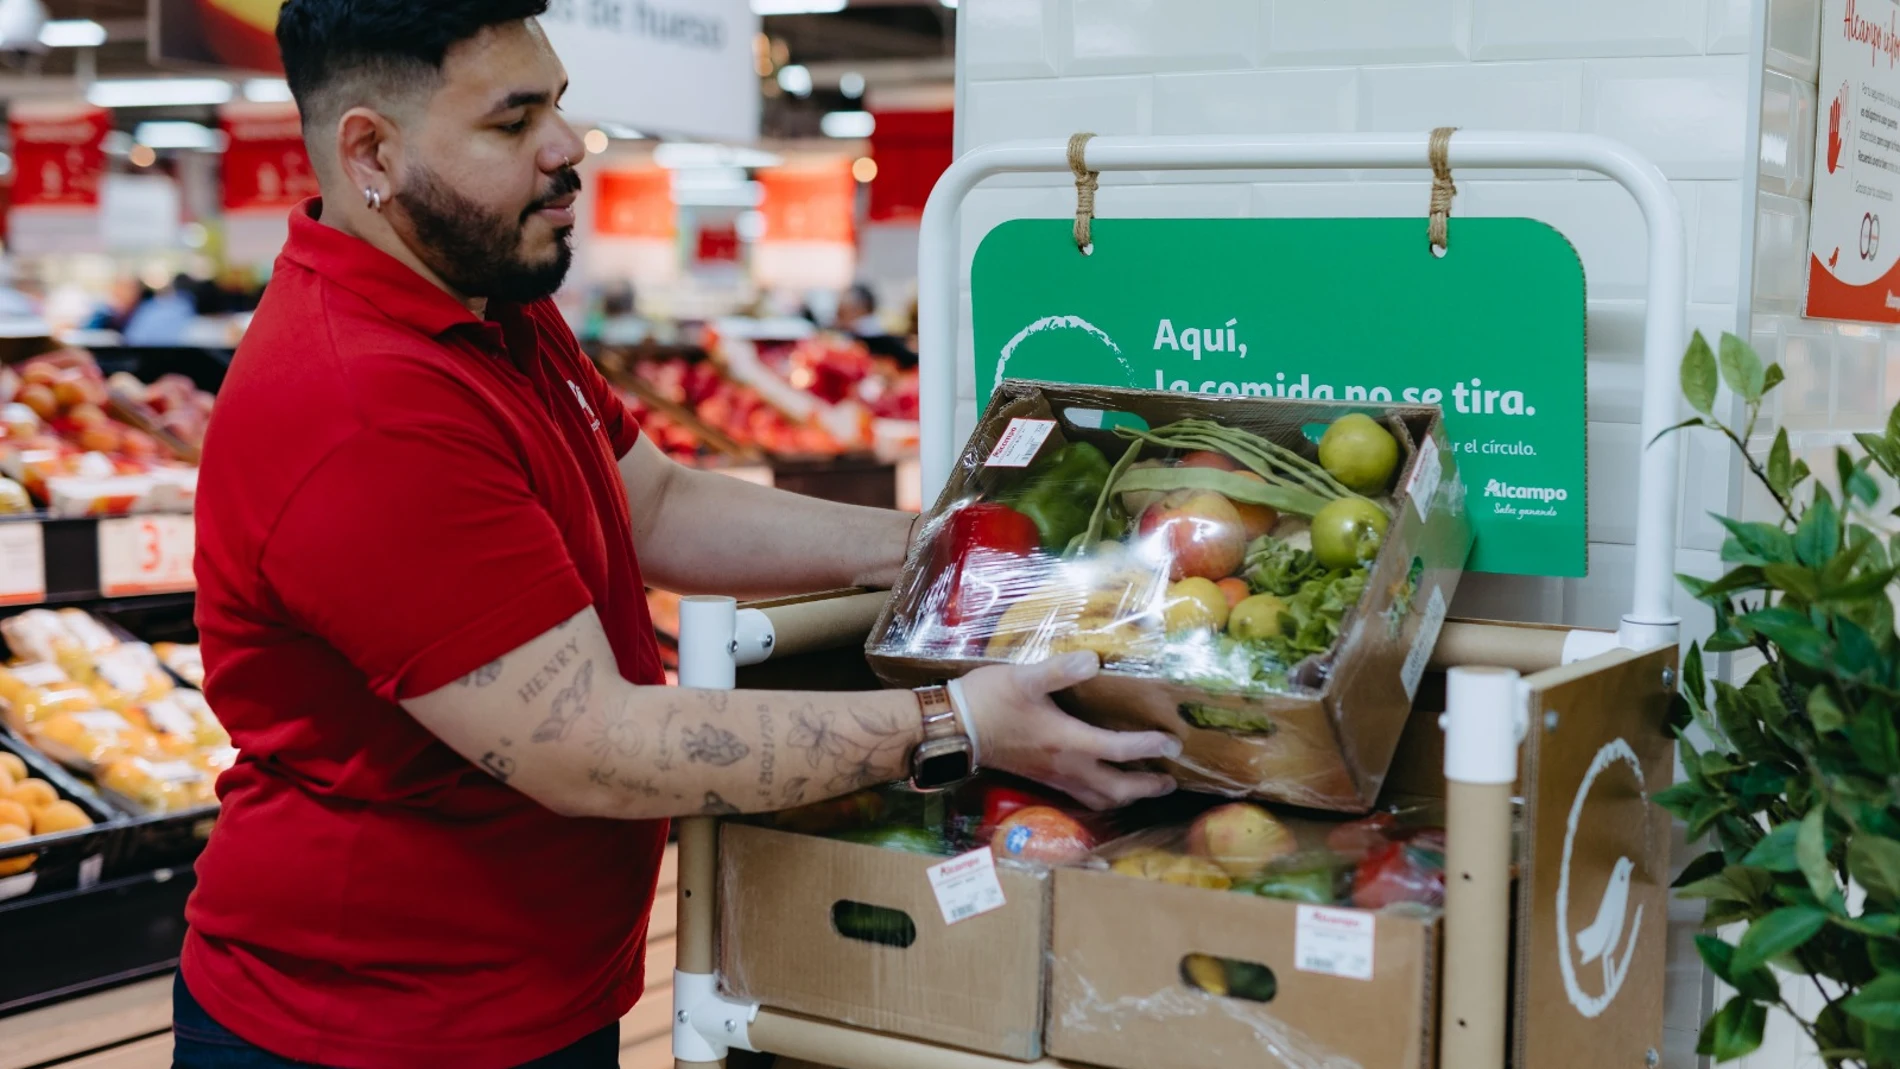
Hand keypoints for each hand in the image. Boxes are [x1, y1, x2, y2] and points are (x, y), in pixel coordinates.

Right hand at [958, 653, 1180, 809]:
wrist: (954, 728)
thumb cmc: (989, 701)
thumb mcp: (1025, 678)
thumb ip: (1061, 670)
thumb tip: (1093, 660)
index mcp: (1067, 741)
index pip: (1119, 749)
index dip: (1149, 747)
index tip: (1174, 743)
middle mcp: (1065, 766)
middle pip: (1116, 788)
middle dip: (1146, 786)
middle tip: (1171, 779)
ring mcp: (1053, 777)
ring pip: (1099, 799)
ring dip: (1126, 796)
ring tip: (1145, 788)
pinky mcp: (1041, 779)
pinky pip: (1081, 797)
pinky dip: (1102, 796)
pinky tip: (1104, 786)